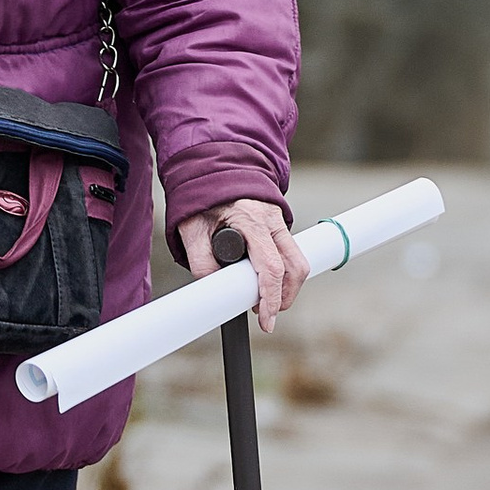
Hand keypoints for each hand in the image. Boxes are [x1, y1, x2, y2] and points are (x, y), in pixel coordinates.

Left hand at [178, 196, 308, 324]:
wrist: (214, 169)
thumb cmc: (202, 198)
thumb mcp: (191, 229)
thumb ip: (201, 260)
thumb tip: (217, 289)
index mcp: (251, 219)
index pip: (271, 266)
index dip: (271, 297)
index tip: (267, 319)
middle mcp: (272, 220)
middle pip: (295, 267)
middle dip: (285, 297)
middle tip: (267, 316)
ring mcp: (280, 221)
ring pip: (298, 261)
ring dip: (288, 287)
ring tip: (266, 303)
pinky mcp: (280, 225)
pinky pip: (292, 253)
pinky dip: (285, 273)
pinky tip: (268, 283)